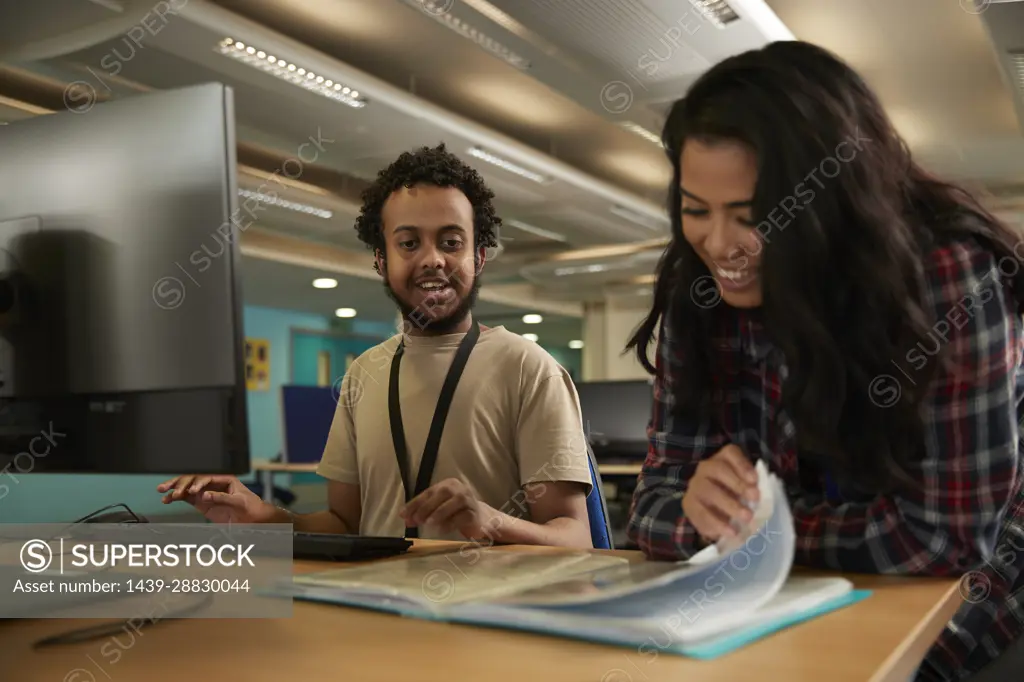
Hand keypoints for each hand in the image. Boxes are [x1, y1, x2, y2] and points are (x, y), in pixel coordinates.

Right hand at [156, 475, 276, 523]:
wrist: (253, 518)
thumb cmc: (250, 506)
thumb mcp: (239, 501)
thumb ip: (222, 498)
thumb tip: (205, 495)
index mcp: (224, 478)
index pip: (207, 477)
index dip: (198, 482)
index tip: (192, 490)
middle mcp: (212, 483)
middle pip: (193, 479)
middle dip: (181, 482)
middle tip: (170, 488)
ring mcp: (205, 492)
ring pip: (187, 487)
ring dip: (175, 488)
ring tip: (163, 491)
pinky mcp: (201, 502)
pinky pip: (186, 497)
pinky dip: (176, 498)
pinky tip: (167, 499)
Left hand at [400, 478, 495, 538]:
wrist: (481, 519)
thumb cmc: (456, 512)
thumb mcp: (438, 509)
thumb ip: (423, 512)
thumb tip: (405, 518)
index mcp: (448, 484)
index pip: (429, 492)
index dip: (415, 503)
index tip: (403, 515)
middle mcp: (459, 488)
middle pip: (443, 493)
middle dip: (427, 507)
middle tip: (416, 520)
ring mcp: (469, 500)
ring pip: (455, 501)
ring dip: (439, 512)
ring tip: (428, 524)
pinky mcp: (475, 513)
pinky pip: (463, 516)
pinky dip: (451, 523)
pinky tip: (441, 530)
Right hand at [681, 445, 759, 541]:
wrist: (708, 510)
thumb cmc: (733, 494)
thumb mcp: (744, 487)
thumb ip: (752, 487)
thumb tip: (762, 497)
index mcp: (722, 459)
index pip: (730, 453)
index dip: (742, 465)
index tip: (755, 479)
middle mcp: (706, 468)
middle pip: (719, 470)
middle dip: (738, 484)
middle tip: (755, 498)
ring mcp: (695, 485)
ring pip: (710, 491)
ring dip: (730, 505)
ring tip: (747, 518)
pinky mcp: (689, 504)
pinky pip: (702, 513)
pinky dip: (718, 524)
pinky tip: (731, 532)